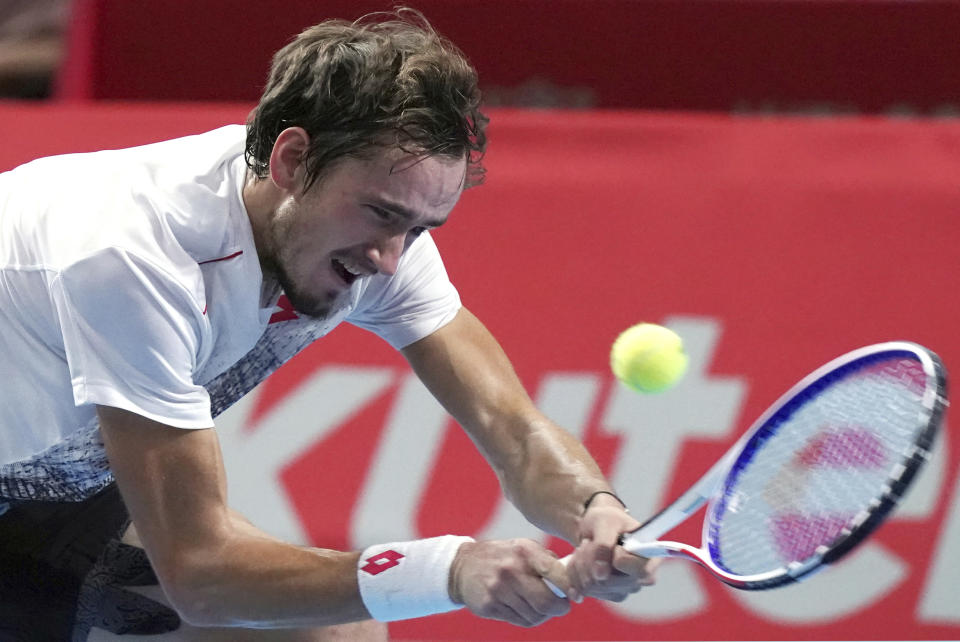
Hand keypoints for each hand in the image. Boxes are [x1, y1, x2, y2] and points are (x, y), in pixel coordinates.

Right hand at [448, 539, 574, 626]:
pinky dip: (528, 618)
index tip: (577, 595)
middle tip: (561, 606)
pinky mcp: (489, 606)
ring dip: (543, 614)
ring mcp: (498, 589)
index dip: (570, 588)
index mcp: (524, 551)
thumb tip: (572, 578)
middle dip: (559, 608)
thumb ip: (547, 560)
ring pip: (534, 615)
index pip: (555, 573)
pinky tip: (524, 607)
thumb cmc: (502, 557)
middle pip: (546, 602)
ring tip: (539, 605)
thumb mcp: (523, 547)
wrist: (463, 566)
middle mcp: (511, 569)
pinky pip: (519, 621)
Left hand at [566, 497, 658, 601]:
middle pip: (609, 582)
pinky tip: (578, 561)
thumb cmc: (607, 520)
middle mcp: (642, 578)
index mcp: (651, 558)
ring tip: (584, 548)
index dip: (618, 559)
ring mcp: (624, 589)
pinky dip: (574, 573)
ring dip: (580, 564)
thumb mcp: (605, 522)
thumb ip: (603, 545)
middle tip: (589, 542)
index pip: (639, 571)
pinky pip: (582, 590)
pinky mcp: (607, 595)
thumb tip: (600, 576)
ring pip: (592, 586)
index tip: (614, 545)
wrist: (596, 527)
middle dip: (590, 558)